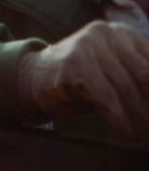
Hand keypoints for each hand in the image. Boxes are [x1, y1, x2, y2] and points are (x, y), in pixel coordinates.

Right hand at [20, 20, 148, 138]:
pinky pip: (104, 97)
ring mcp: (87, 46)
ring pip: (125, 89)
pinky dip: (118, 118)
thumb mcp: (113, 71)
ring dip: (139, 118)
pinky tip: (126, 132)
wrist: (31, 77)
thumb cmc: (80, 79)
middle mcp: (106, 33)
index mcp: (122, 33)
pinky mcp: (72, 65)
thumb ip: (137, 80)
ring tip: (144, 137)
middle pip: (143, 76)